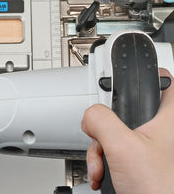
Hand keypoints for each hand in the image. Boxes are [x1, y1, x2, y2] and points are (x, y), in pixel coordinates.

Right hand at [81, 69, 173, 192]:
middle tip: (104, 138)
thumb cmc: (162, 191)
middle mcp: (164, 132)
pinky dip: (106, 162)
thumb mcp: (121, 146)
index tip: (128, 74)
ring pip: (118, 133)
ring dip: (102, 149)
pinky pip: (118, 152)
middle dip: (105, 127)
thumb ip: (100, 119)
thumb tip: (89, 115)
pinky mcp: (145, 164)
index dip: (146, 73)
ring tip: (104, 167)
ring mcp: (155, 150)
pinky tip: (105, 175)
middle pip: (127, 110)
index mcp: (169, 118)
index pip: (163, 79)